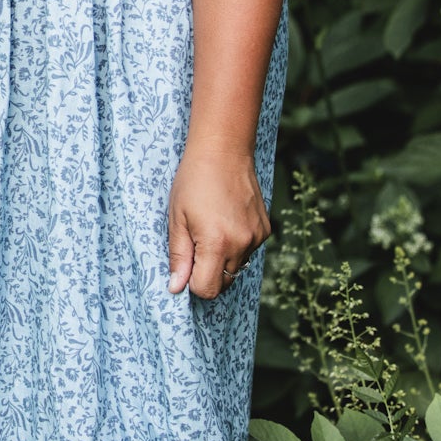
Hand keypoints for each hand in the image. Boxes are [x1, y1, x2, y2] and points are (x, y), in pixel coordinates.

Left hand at [167, 147, 270, 300]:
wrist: (224, 151)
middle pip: (223, 283)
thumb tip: (176, 287)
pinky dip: (236, 245)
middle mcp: (241, 244)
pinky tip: (226, 221)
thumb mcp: (177, 219)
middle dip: (207, 274)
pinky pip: (248, 251)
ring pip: (236, 268)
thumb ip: (179, 256)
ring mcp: (256, 237)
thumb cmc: (194, 181)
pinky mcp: (265, 229)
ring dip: (222, 259)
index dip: (192, 282)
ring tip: (211, 228)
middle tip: (195, 245)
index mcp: (216, 243)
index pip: (206, 290)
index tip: (185, 264)